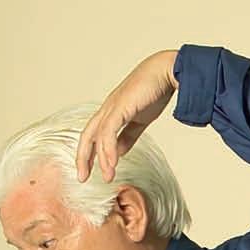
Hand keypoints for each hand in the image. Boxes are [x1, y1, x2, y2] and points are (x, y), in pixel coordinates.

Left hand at [76, 50, 179, 183]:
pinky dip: (108, 148)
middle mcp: (108, 108)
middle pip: (87, 135)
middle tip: (82, 177)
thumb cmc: (155, 91)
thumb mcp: (139, 120)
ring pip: (97, 135)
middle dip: (83, 158)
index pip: (93, 135)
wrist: (167, 71)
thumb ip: (128, 136)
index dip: (88, 154)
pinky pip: (109, 131)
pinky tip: (112, 163)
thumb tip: (117, 153)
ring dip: (101, 159)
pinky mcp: (121, 106)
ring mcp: (112, 106)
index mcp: (111, 111)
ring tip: (108, 176)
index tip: (87, 172)